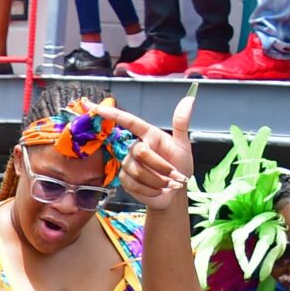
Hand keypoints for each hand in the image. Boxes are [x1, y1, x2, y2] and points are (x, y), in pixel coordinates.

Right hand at [114, 95, 196, 209]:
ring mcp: (128, 164)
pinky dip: (151, 190)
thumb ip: (181, 123)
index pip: (130, 122)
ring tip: (169, 184)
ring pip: (137, 172)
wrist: (175, 191)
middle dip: (161, 167)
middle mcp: (135, 148)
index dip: (114, 115)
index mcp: (148, 135)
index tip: (99, 109)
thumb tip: (189, 99)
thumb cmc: (179, 165)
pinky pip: (134, 185)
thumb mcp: (183, 145)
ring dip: (158, 181)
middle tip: (176, 176)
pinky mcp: (125, 180)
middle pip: (140, 153)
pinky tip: (158, 190)